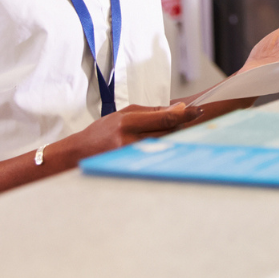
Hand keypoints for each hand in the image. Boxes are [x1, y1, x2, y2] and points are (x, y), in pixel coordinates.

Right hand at [61, 102, 202, 161]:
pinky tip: (169, 145)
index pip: (164, 119)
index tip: (198, 111)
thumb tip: (179, 110)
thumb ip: (152, 112)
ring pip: (165, 145)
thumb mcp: (125, 114)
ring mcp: (131, 157)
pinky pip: (157, 156)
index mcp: (127, 123)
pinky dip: (166, 149)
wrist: (80, 153)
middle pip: (168, 133)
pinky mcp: (132, 167)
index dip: (184, 115)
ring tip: (181, 131)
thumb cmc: (103, 131)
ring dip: (175, 138)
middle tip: (195, 119)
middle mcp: (130, 141)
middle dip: (182, 126)